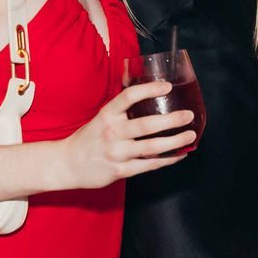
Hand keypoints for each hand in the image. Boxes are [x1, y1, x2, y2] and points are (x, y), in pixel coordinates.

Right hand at [57, 80, 195, 188]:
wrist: (67, 164)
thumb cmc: (90, 137)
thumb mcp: (102, 117)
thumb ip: (123, 108)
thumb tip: (150, 91)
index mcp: (107, 114)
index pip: (128, 97)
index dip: (149, 89)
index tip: (167, 86)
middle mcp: (112, 132)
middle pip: (146, 125)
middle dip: (172, 120)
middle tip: (188, 115)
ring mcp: (116, 153)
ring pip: (151, 147)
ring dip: (175, 141)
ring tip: (190, 135)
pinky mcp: (120, 170)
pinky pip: (149, 165)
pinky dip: (167, 159)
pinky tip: (179, 154)